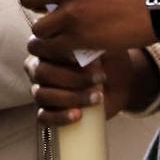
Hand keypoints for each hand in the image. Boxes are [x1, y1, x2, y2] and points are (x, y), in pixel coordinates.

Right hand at [26, 37, 155, 124]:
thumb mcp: (102, 46)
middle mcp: (38, 68)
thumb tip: (82, 45)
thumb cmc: (108, 60)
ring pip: (42, 95)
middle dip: (71, 78)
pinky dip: (60, 117)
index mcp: (46, 48)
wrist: (120, 82)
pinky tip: (77, 115)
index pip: (39, 48)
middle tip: (99, 78)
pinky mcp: (49, 111)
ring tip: (97, 98)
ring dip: (70, 97)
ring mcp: (41, 91)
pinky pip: (44, 117)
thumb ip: (90, 42)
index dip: (57, 54)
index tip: (80, 57)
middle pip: (42, 73)